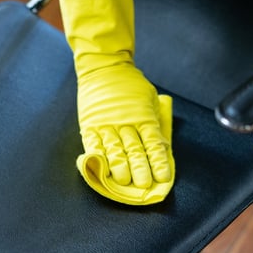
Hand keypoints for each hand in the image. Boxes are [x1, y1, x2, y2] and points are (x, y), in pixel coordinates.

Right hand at [77, 63, 171, 187]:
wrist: (104, 67)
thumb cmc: (130, 85)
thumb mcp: (149, 100)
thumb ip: (153, 122)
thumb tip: (160, 147)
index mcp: (144, 116)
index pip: (153, 143)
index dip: (158, 161)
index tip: (163, 177)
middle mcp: (125, 122)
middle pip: (134, 150)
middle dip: (139, 169)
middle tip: (143, 185)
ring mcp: (106, 124)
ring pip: (114, 150)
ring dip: (119, 168)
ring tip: (123, 182)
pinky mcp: (90, 125)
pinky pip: (93, 145)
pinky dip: (97, 158)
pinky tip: (102, 170)